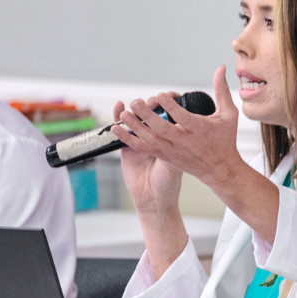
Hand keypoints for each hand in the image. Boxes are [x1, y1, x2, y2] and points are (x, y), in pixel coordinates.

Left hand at [112, 66, 244, 186]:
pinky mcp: (165, 156)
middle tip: (135, 102)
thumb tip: (220, 68)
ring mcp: (173, 150)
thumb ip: (221, 90)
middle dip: (148, 116)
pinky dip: (129, 139)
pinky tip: (116, 129)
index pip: (182, 117)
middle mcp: (185, 141)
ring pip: (151, 139)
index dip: (170, 106)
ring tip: (124, 114)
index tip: (161, 95)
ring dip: (136, 127)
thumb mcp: (228, 115)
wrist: (220, 170)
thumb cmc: (225, 140)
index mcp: (199, 130)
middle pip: (162, 129)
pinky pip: (144, 148)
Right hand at [115, 104, 188, 278]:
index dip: (169, 104)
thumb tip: (179, 130)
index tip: (172, 96)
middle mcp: (155, 137)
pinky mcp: (126, 148)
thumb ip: (174, 147)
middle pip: (151, 114)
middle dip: (150, 105)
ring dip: (134, 110)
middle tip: (153, 101)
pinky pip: (120, 132)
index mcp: (169, 139)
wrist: (154, 201)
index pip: (169, 115)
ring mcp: (140, 142)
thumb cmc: (168, 183)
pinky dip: (118, 120)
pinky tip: (118, 109)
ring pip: (135, 120)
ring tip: (135, 104)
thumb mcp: (174, 164)